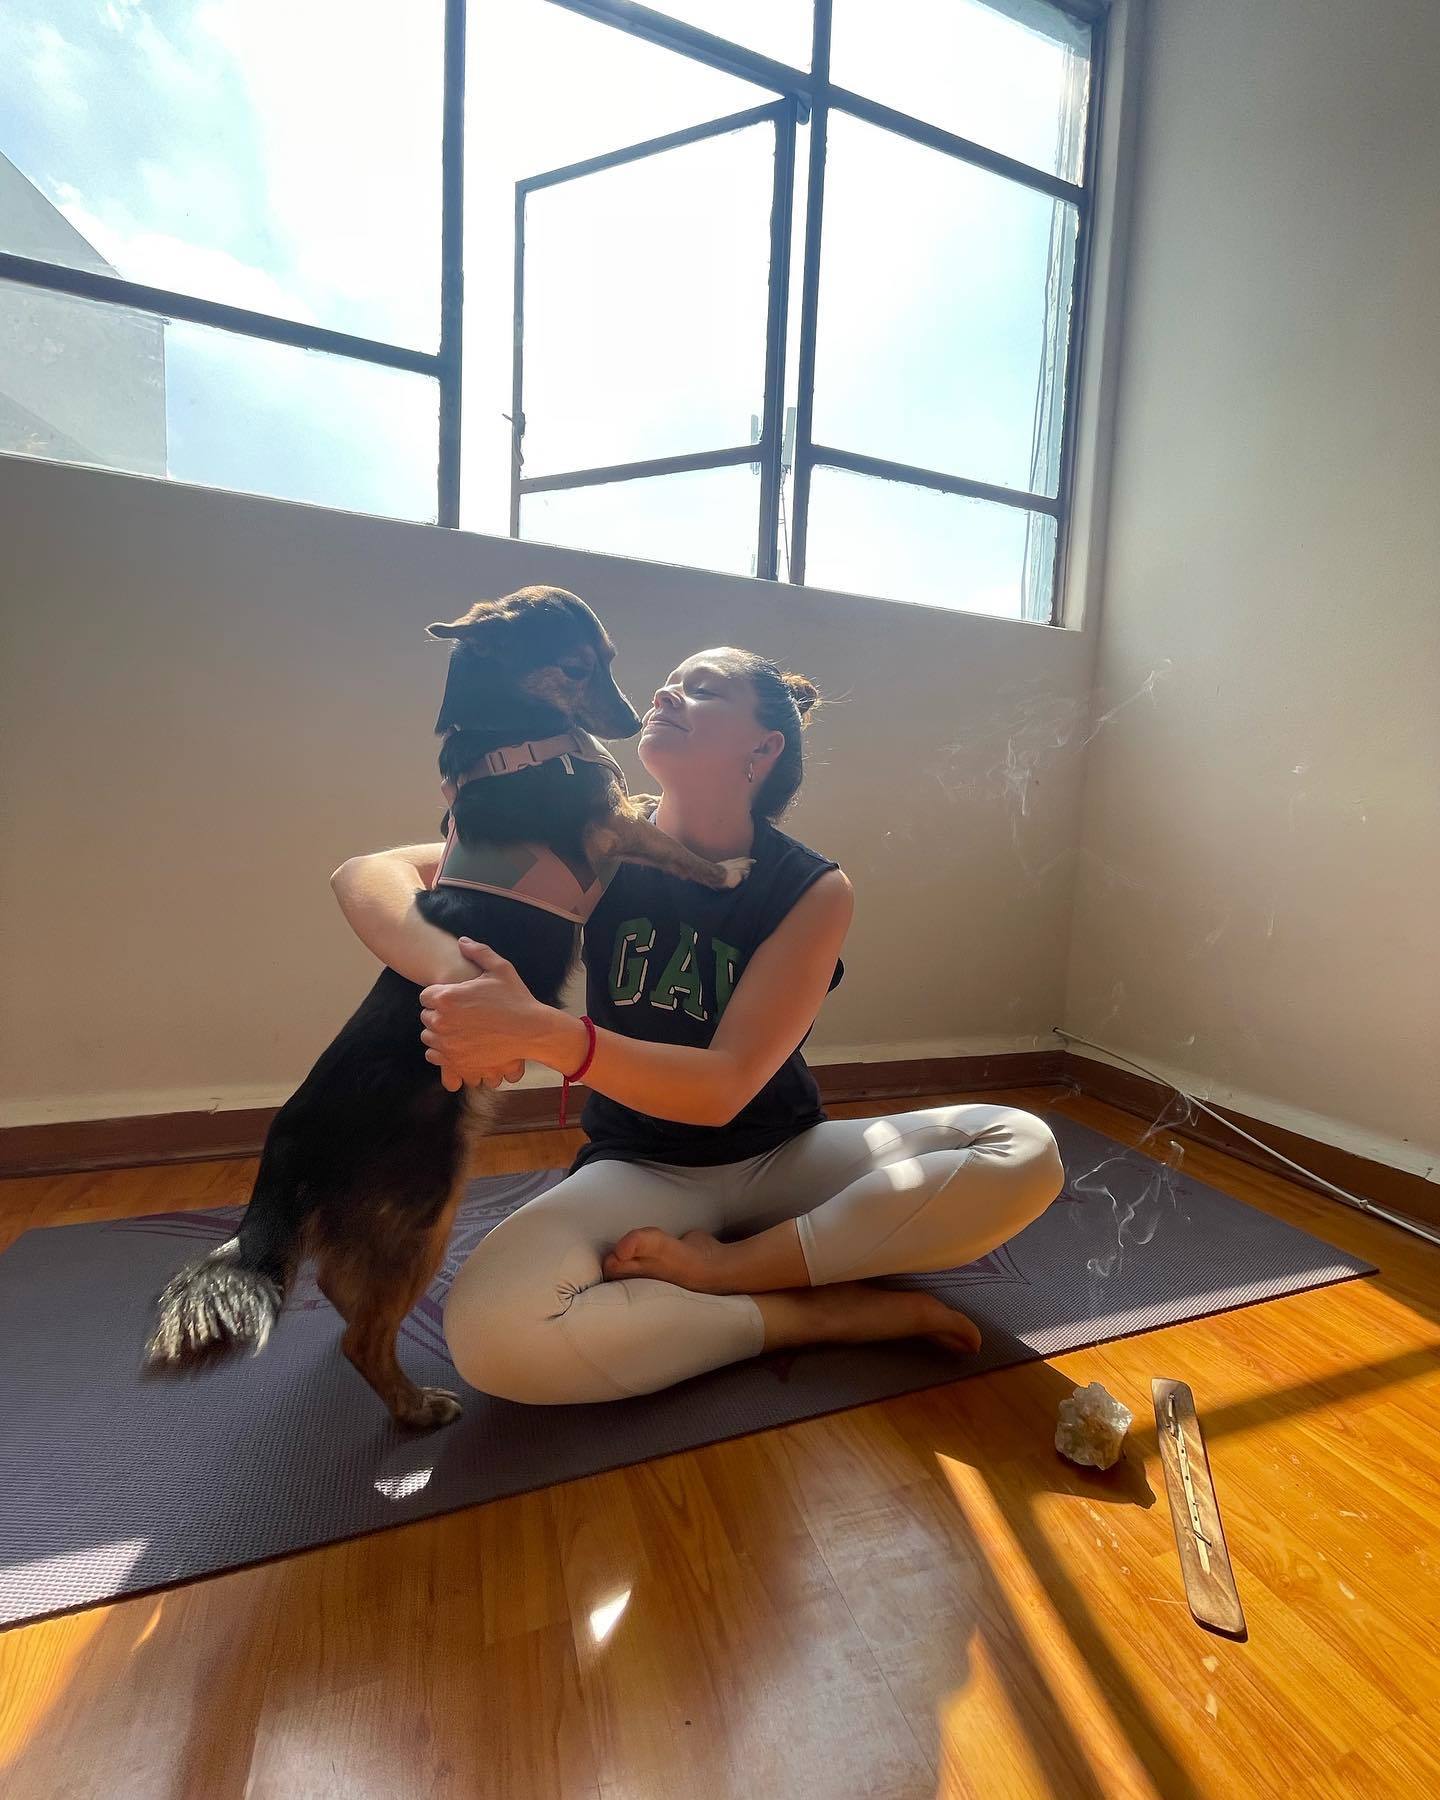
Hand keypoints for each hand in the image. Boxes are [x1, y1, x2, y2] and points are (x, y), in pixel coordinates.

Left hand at [419, 939, 549, 1092]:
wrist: (531, 1031)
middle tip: (460, 1014)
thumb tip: (462, 941)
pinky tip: (459, 1044)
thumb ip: (478, 952)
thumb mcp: (500, 969)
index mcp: (447, 997)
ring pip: (429, 1036)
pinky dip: (442, 1051)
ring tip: (460, 1029)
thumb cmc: (516, 999)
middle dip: (439, 1014)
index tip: (454, 998)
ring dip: (439, 1033)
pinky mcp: (454, 1061)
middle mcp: (442, 1021)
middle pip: (426, 1016)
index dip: (439, 996)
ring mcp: (447, 1043)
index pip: (425, 996)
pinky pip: (434, 1055)